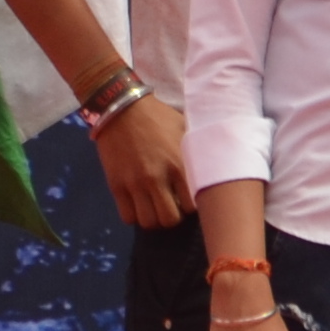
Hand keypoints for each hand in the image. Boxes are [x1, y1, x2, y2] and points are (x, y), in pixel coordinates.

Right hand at [95, 97, 190, 229]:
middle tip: (172, 205)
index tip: (188, 198)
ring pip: (148, 222)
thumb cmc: (158, 118)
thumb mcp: (185, 129)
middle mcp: (157, 178)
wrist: (122, 108)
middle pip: (170, 220)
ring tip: (155, 206)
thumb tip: (213, 166)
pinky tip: (139, 204)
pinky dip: (134, 215)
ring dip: (154, 218)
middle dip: (173, 216)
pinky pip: (127, 217)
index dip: (191, 205)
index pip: (192, 205)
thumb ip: (197, 152)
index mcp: (178, 164)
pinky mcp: (116, 185)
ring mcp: (134, 183)